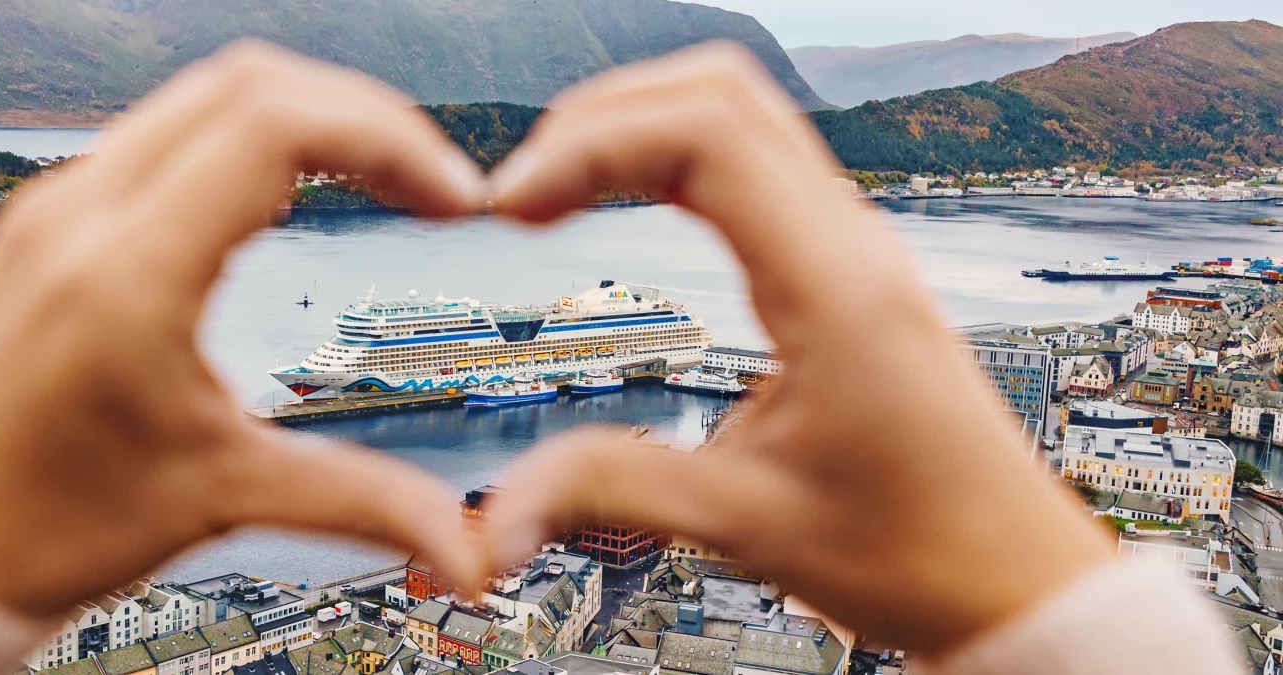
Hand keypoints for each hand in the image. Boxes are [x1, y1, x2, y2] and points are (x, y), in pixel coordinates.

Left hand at [0, 41, 487, 617]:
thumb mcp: (220, 500)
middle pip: (249, 82)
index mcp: (126, 275)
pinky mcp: (48, 218)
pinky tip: (288, 197)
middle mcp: (82, 214)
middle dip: (363, 117)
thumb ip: (358, 505)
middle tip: (428, 184)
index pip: (275, 126)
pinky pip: (163, 131)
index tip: (452, 200)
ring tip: (378, 183)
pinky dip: (247, 138)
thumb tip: (472, 550)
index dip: (389, 141)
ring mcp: (56, 205)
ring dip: (306, 118)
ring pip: (205, 94)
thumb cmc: (51, 528)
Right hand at [481, 43, 1112, 654]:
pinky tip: (627, 203)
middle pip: (718, 92)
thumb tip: (492, 518)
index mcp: (834, 285)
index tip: (512, 209)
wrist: (1014, 580)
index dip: (588, 146)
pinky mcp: (847, 268)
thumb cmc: (915, 553)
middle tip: (525, 193)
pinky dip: (676, 158)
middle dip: (600, 118)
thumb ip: (612, 492)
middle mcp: (851, 244)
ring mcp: (855, 248)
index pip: (703, 134)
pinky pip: (756, 164)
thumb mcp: (747, 522)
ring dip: (639, 128)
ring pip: (740, 113)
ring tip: (558, 192)